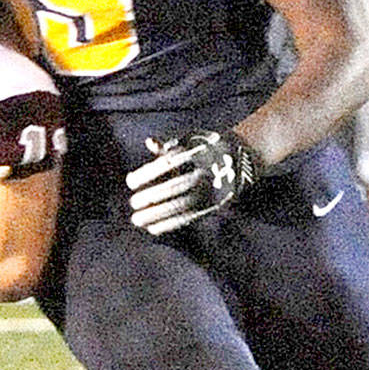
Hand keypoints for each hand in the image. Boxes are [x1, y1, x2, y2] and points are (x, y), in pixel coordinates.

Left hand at [125, 130, 259, 235]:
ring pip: (181, 205)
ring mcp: (210, 191)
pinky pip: (190, 218)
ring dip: (156, 215)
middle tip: (132, 203)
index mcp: (195, 154)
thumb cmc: (203, 150)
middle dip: (150, 197)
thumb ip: (168, 146)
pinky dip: (169, 225)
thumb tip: (150, 141)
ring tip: (137, 219)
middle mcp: (204, 172)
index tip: (129, 181)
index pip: (166, 164)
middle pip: (173, 187)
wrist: (239, 159)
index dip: (146, 174)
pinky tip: (152, 228)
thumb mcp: (188, 142)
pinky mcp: (213, 206)